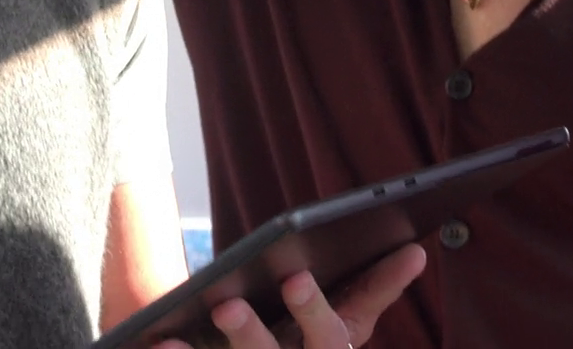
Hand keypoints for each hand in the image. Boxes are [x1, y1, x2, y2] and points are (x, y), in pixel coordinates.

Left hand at [154, 244, 425, 348]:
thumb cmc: (271, 333)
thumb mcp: (301, 309)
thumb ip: (330, 281)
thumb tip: (382, 234)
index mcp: (332, 339)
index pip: (368, 307)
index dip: (389, 280)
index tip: (410, 248)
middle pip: (326, 345)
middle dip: (314, 311)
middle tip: (296, 278)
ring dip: (249, 336)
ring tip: (225, 304)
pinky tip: (162, 344)